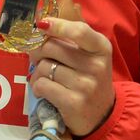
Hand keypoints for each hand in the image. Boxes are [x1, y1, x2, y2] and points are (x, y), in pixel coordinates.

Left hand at [27, 17, 115, 138]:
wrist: (102, 115)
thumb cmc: (90, 80)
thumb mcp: (90, 57)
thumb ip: (70, 41)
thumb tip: (40, 27)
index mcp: (101, 48)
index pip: (79, 31)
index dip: (57, 25)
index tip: (41, 24)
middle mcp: (96, 66)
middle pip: (52, 47)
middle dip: (38, 50)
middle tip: (37, 57)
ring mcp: (85, 85)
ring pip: (44, 67)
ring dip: (37, 72)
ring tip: (44, 78)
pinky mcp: (73, 103)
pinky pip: (42, 85)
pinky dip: (37, 87)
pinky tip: (44, 91)